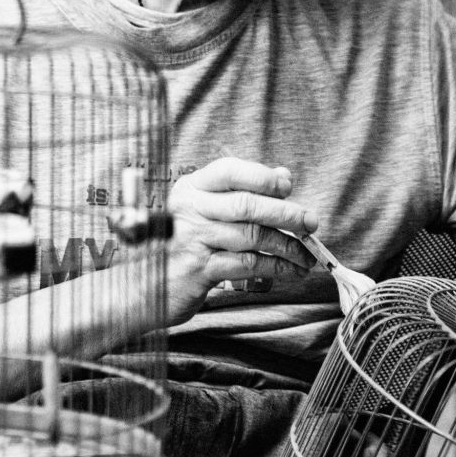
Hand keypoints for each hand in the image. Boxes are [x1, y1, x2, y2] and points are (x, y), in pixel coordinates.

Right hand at [166, 158, 318, 322]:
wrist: (145, 286)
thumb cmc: (182, 244)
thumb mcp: (203, 211)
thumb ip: (240, 192)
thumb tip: (283, 176)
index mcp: (191, 188)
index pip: (229, 170)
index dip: (262, 176)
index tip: (287, 187)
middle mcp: (189, 210)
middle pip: (246, 205)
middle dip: (286, 214)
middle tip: (310, 223)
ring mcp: (193, 240)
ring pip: (251, 236)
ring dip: (287, 246)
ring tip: (305, 255)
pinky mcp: (199, 269)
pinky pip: (247, 264)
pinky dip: (275, 267)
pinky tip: (289, 270)